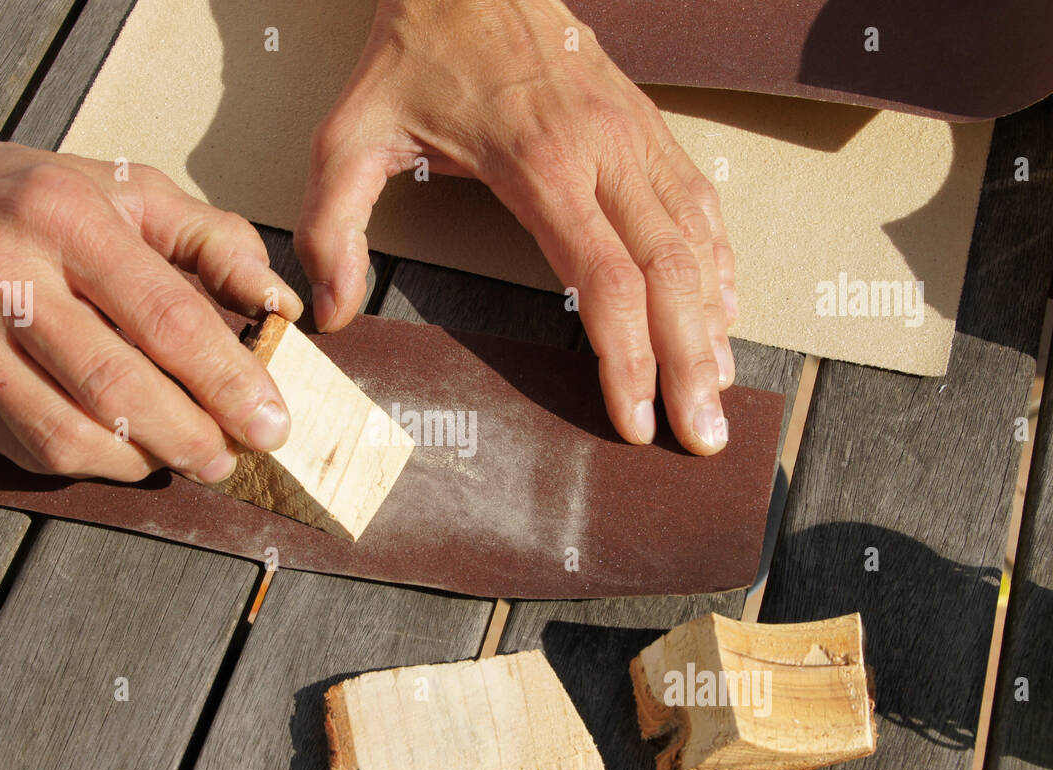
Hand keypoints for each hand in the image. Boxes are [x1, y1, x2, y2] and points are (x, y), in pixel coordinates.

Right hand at [0, 87, 302, 481]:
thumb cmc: (19, 199)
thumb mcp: (123, 190)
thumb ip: (212, 242)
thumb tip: (282, 305)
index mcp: (66, 217)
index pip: (167, 317)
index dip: (230, 382)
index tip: (272, 423)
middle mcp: (5, 274)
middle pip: (118, 388)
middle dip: (192, 438)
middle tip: (230, 458)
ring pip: (68, 435)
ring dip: (139, 461)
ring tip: (178, 455)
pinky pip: (23, 448)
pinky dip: (85, 462)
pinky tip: (118, 449)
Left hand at [297, 0, 737, 453]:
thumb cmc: (415, 53)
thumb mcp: (350, 133)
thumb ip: (332, 225)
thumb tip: (331, 312)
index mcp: (539, 164)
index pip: (604, 281)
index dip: (627, 359)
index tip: (634, 420)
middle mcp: (605, 152)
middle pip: (669, 275)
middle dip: (690, 363)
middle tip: (705, 433)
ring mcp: (636, 136)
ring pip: (697, 241)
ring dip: (715, 320)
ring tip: (720, 387)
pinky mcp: (647, 126)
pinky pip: (700, 203)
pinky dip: (718, 262)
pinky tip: (721, 308)